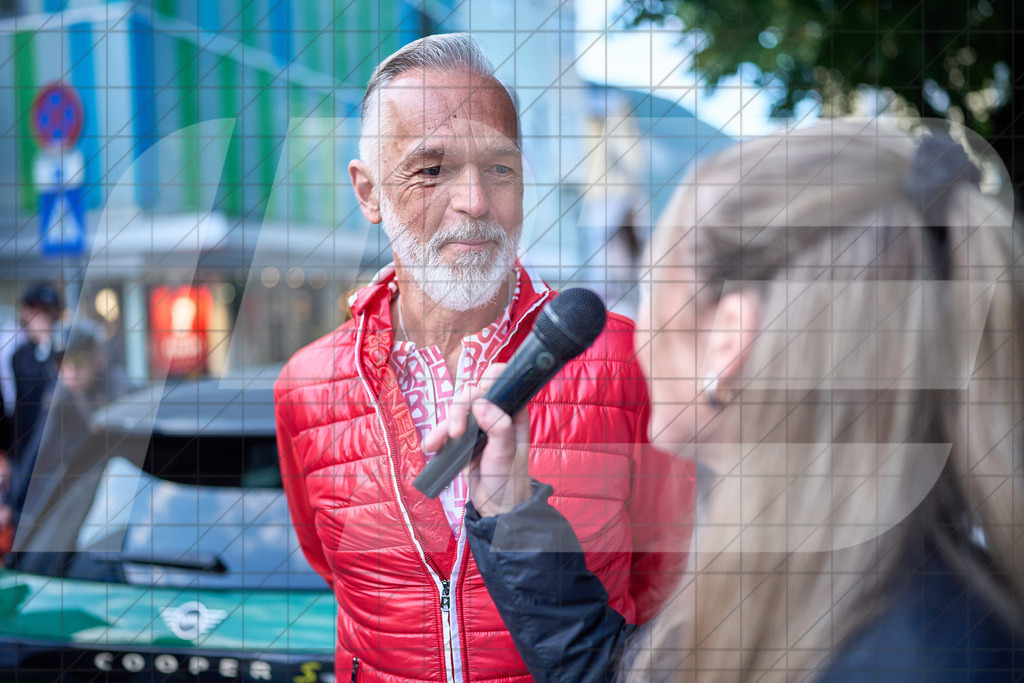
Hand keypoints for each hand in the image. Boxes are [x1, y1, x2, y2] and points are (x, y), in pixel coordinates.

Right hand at [422, 363, 530, 516]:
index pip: (501, 381)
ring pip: (457, 410)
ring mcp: (478, 426)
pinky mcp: (464, 438)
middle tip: (456, 432)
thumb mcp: (506, 455)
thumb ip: (498, 427)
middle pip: (472, 393)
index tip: (476, 398)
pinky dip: (437, 435)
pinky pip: (447, 428)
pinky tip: (432, 448)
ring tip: (437, 445)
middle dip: (459, 408)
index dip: (487, 381)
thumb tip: (481, 404)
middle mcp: (496, 414)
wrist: (496, 509)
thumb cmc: (509, 481)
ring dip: (444, 424)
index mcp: (513, 412)